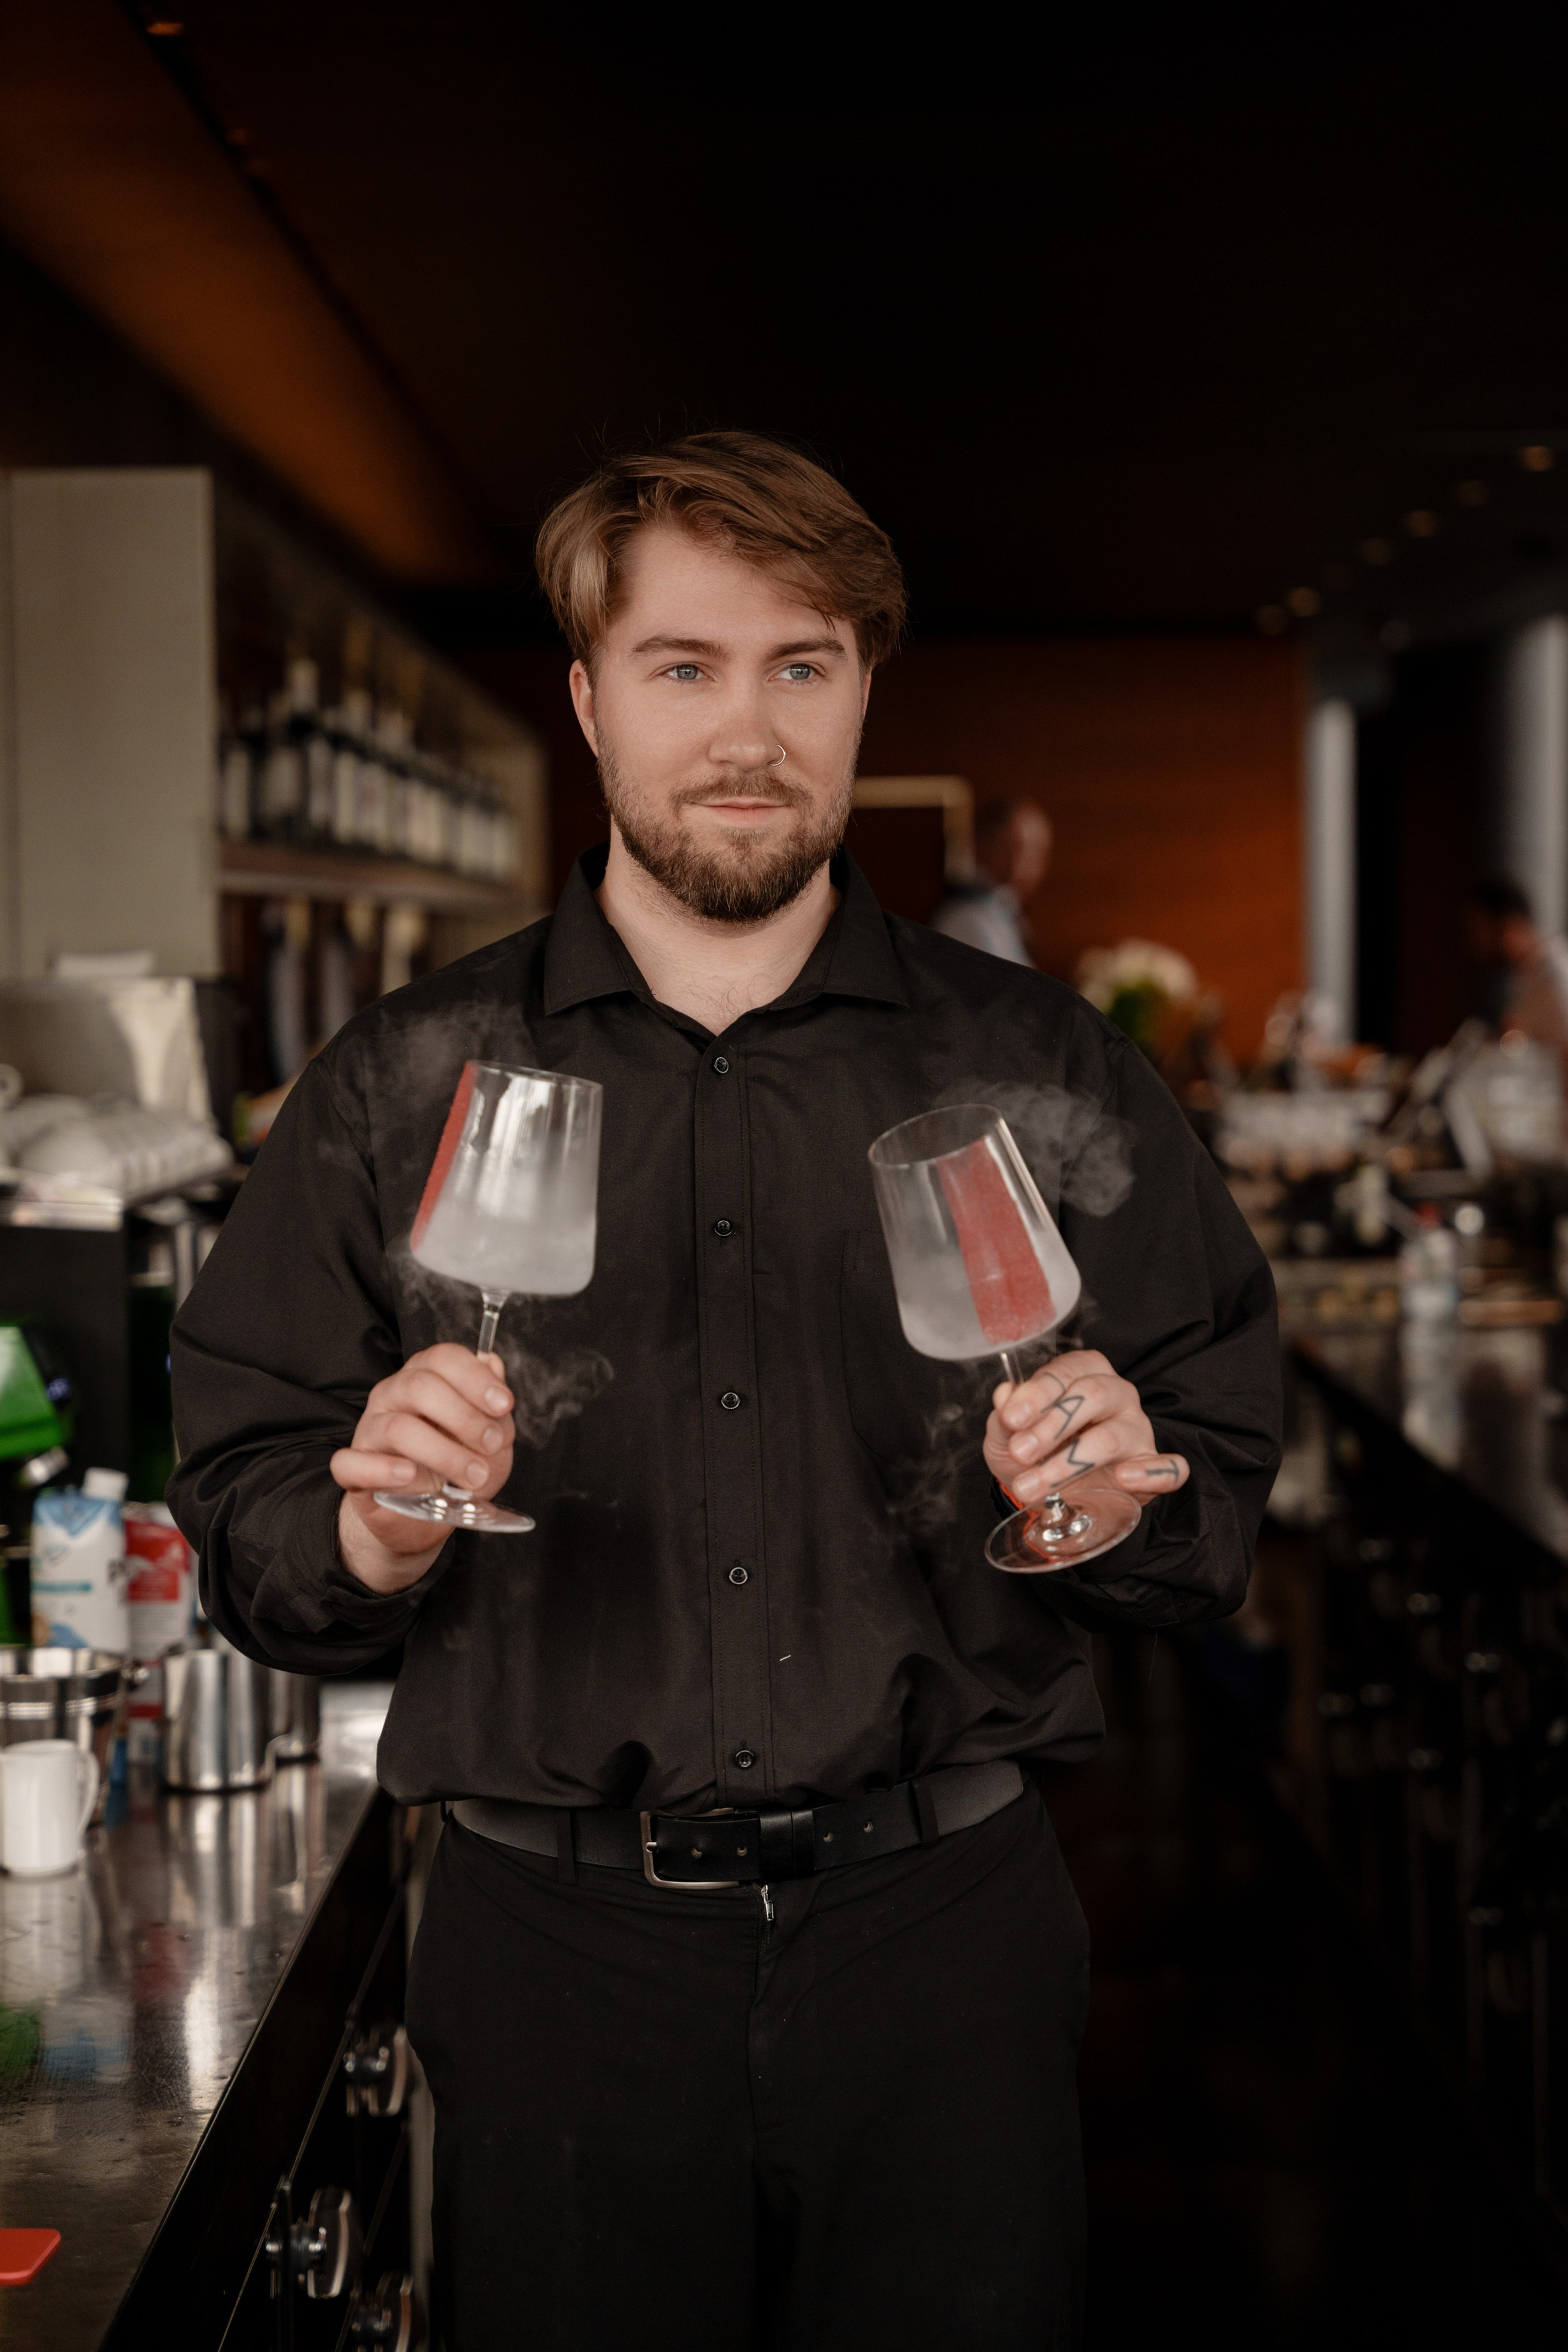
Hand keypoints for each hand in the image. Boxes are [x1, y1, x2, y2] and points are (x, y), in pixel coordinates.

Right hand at [331, 1345, 514, 1593]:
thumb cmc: (459, 1468)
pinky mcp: (352, 1469)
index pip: (443, 1358)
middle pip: (420, 1386)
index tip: (504, 1405)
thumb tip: (492, 1363)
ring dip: (444, 1453)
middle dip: (465, 1416)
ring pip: (397, 1427)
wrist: (425, 1519)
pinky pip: (351, 1463)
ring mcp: (369, 1430)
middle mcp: (393, 1395)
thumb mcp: (492, 1440)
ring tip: (473, 1475)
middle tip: (492, 1444)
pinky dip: (382, 1469)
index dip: (476, 1378)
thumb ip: (494, 1407)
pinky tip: (409, 1475)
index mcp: (426, 1376)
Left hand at [982, 1349, 1188, 1507]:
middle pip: (1091, 1395)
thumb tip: (1005, 1397)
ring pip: (1112, 1437)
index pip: (1066, 1371)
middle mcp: (1116, 1394)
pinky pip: (1169, 1468)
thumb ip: (1004, 1417)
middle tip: (1020, 1452)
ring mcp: (1138, 1429)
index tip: (1011, 1419)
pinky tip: (1124, 1478)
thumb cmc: (1032, 1452)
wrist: (1049, 1494)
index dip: (1037, 1393)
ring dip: (1070, 1462)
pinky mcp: (1152, 1467)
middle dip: (1051, 1425)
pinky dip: (1151, 1473)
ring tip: (1034, 1484)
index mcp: (1083, 1372)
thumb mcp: (1006, 1435)